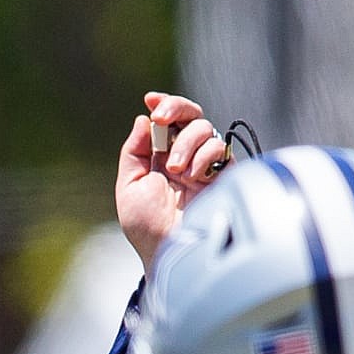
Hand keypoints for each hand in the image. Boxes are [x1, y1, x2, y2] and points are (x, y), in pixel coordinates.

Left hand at [119, 92, 232, 272]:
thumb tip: (143, 119)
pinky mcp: (224, 177)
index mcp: (162, 156)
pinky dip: (204, 156)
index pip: (168, 120)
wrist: (169, 253)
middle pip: (191, 115)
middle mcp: (185, 157)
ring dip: (187, 143)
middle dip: (176, 109)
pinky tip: (193, 176)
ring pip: (204, 128)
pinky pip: (220, 148)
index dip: (163, 104)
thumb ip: (134, 151)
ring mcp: (205, 166)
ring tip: (176, 171)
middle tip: (162, 119)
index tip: (151, 100)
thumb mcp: (129, 186)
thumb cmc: (147, 227)